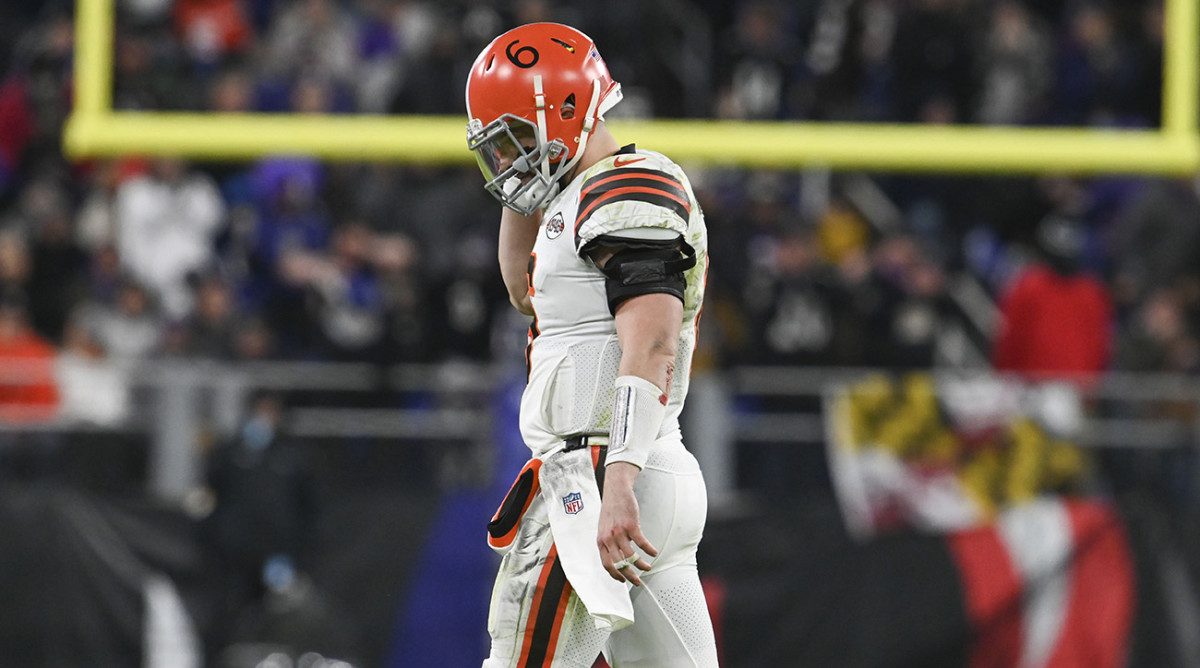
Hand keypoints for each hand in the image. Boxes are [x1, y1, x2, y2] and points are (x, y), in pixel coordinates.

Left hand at [597, 462, 657, 585]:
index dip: (615, 574)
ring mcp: (619, 532)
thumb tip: (615, 556)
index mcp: (601, 541)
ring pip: (631, 556)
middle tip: (638, 581)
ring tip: (648, 567)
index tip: (623, 580)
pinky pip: (641, 543)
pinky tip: (654, 552)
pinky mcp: (631, 525)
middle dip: (630, 575)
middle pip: (619, 564)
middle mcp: (608, 539)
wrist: (615, 490)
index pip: (606, 564)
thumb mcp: (603, 528)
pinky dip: (649, 550)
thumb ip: (607, 542)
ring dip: (641, 565)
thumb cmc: (611, 509)